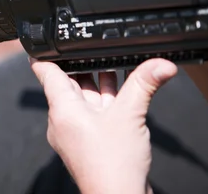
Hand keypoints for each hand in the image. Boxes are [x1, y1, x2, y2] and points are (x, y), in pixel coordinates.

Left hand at [31, 59, 177, 193]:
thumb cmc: (112, 166)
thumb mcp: (130, 115)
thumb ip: (143, 85)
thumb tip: (160, 65)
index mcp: (62, 108)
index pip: (46, 72)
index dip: (49, 55)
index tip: (50, 42)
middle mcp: (63, 119)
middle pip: (69, 83)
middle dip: (85, 66)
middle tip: (97, 49)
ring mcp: (75, 133)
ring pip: (85, 99)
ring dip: (100, 84)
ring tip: (115, 66)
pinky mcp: (89, 143)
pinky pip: (94, 115)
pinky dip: (106, 103)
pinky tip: (123, 96)